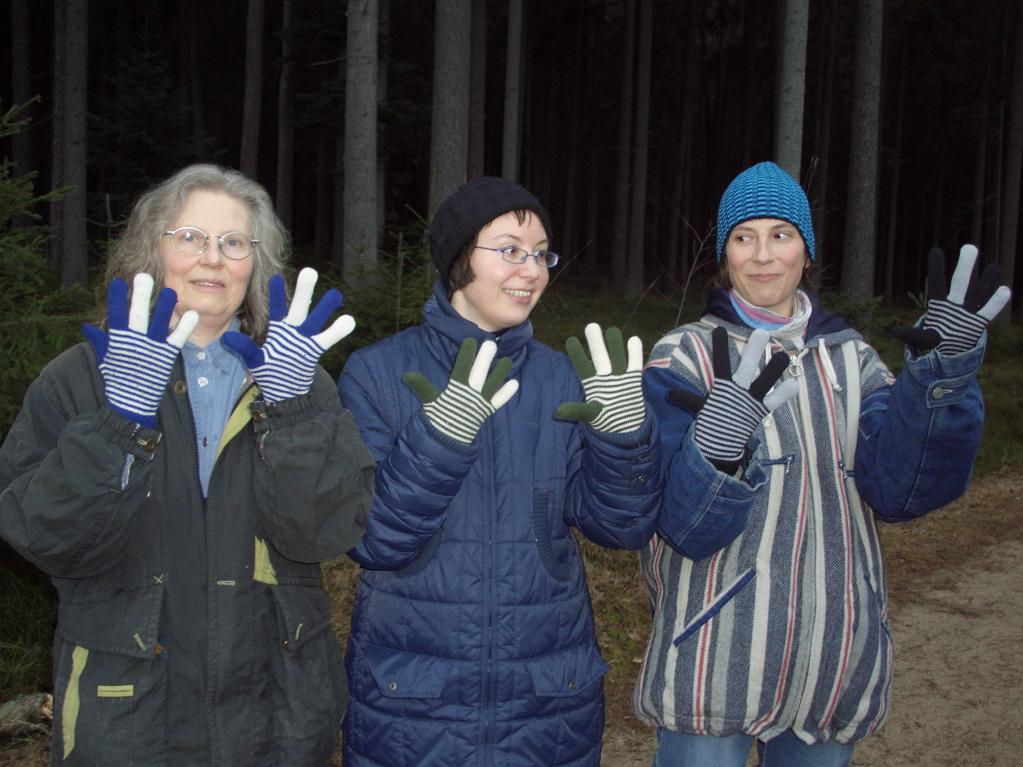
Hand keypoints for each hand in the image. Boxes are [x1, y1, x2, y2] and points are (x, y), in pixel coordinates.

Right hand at [82, 274, 198, 427]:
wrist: (131, 404)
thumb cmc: (118, 380)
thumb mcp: (107, 359)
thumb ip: (100, 342)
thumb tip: (88, 327)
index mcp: (118, 341)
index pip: (115, 316)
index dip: (116, 299)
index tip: (118, 282)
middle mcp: (134, 343)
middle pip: (136, 315)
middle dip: (139, 296)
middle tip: (143, 277)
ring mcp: (151, 349)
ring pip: (159, 323)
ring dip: (165, 307)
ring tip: (171, 291)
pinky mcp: (166, 357)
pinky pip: (177, 338)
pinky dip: (185, 327)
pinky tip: (193, 314)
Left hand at [223, 268, 354, 401]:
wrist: (286, 390)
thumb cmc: (269, 371)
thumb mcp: (254, 359)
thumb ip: (244, 347)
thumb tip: (226, 337)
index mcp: (277, 329)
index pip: (276, 308)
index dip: (276, 294)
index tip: (274, 277)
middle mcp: (293, 329)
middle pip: (300, 307)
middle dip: (305, 291)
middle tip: (310, 271)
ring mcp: (306, 338)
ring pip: (317, 319)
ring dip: (325, 308)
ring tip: (336, 294)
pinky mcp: (315, 349)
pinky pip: (328, 338)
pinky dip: (338, 331)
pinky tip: (349, 320)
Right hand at [402, 337, 517, 443]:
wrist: (447, 440)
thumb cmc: (438, 418)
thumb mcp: (429, 402)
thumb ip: (421, 386)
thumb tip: (406, 375)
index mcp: (456, 389)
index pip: (462, 368)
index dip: (467, 354)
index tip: (471, 341)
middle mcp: (470, 394)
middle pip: (478, 373)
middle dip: (484, 359)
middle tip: (491, 344)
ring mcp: (480, 402)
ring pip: (492, 384)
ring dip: (500, 372)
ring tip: (507, 361)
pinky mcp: (486, 410)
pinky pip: (498, 400)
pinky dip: (506, 392)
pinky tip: (514, 383)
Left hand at [555, 323, 644, 432]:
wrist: (625, 425)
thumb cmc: (604, 418)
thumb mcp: (590, 415)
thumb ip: (576, 410)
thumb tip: (556, 413)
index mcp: (592, 384)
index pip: (583, 366)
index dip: (578, 354)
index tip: (571, 340)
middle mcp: (605, 376)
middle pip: (600, 357)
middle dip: (596, 343)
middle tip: (591, 326)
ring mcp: (620, 376)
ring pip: (617, 356)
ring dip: (615, 344)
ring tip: (612, 330)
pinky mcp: (633, 379)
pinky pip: (634, 364)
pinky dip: (634, 353)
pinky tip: (633, 340)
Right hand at [669, 327, 796, 469]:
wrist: (718, 447)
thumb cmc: (708, 425)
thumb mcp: (698, 409)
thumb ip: (688, 399)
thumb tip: (670, 393)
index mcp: (722, 387)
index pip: (720, 361)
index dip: (719, 345)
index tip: (719, 329)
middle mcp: (738, 390)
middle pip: (748, 366)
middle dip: (754, 349)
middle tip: (762, 333)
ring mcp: (751, 400)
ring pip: (766, 380)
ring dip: (776, 368)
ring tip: (784, 355)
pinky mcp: (759, 410)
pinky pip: (774, 401)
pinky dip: (783, 394)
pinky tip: (794, 383)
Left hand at [893, 245, 1010, 354]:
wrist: (949, 350)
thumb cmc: (934, 339)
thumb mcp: (921, 338)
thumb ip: (910, 335)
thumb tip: (893, 332)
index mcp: (937, 304)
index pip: (936, 284)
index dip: (936, 269)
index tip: (935, 250)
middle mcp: (955, 303)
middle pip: (960, 282)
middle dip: (965, 267)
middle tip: (969, 248)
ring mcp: (968, 310)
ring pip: (979, 291)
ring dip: (986, 281)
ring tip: (994, 268)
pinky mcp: (979, 321)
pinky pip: (989, 311)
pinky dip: (996, 302)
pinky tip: (1004, 290)